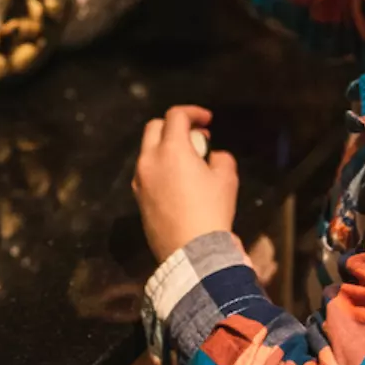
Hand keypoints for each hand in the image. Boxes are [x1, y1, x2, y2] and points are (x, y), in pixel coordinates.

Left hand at [133, 106, 238, 262]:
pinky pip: (147, 172)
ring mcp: (140, 179)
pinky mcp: (138, 198)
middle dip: (175, 126)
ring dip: (166, 147)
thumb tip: (211, 156)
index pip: (176, 115)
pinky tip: (177, 181)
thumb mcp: (226, 178)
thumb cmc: (211, 211)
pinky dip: (160, 166)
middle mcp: (149, 159)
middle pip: (155, 127)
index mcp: (171, 149)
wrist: (191, 252)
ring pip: (148, 150)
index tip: (207, 121)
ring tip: (188, 161)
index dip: (194, 112)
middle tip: (196, 138)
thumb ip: (220, 157)